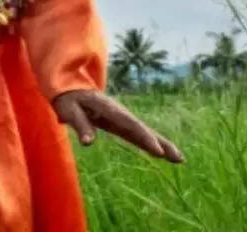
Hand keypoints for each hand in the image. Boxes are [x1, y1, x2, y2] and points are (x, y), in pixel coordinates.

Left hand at [52, 89, 183, 163]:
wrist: (70, 86)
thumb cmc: (68, 99)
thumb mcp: (69, 110)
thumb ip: (79, 124)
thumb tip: (89, 143)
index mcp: (109, 109)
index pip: (130, 125)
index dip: (145, 138)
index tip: (158, 151)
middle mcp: (120, 113)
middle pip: (143, 129)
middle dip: (161, 143)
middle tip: (178, 158)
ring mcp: (122, 117)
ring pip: (144, 132)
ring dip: (162, 144)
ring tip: (179, 159)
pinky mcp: (121, 123)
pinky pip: (138, 133)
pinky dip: (151, 142)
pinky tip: (162, 153)